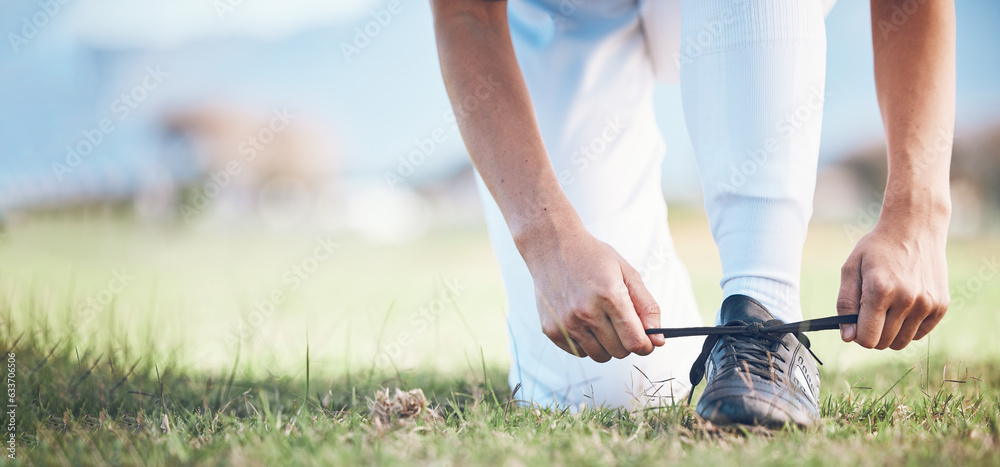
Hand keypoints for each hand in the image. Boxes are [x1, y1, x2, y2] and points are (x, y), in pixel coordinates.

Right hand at [519, 224, 662, 361]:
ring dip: (606, 344)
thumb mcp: (627, 274)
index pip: (635, 341)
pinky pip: (579, 352)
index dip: (646, 346)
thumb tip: (658, 340)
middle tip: (620, 321)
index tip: (646, 341)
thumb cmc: (593, 258)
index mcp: (610, 296)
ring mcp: (566, 323)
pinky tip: (582, 320)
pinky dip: (586, 342)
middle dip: (626, 342)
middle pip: (620, 351)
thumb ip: (647, 307)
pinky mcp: (551, 330)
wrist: (552, 246)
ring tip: (601, 320)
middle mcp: (586, 312)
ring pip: (600, 356)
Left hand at [836, 218, 948, 349]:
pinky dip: (909, 327)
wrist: (915, 228)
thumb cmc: (877, 248)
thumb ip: (845, 304)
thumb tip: (848, 338)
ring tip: (887, 308)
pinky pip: (919, 334)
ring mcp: (927, 303)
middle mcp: (906, 300)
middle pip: (883, 343)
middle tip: (871, 311)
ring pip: (902, 342)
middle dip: (873, 333)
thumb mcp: (851, 269)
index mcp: (880, 290)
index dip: (858, 335)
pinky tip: (904, 306)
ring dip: (891, 332)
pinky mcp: (941, 305)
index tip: (857, 322)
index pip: (867, 339)